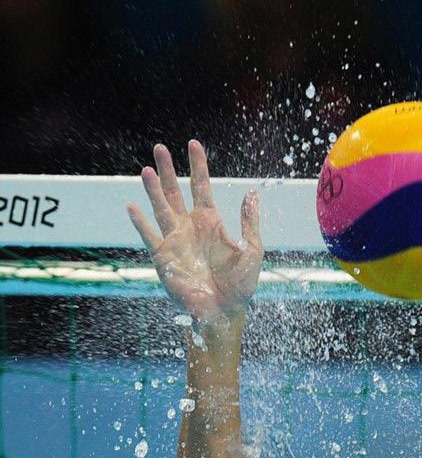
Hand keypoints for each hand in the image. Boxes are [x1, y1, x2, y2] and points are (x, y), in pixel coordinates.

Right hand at [128, 140, 263, 324]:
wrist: (223, 313)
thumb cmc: (240, 286)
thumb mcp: (252, 250)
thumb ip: (250, 222)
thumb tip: (253, 192)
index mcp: (210, 222)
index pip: (201, 186)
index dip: (198, 165)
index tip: (194, 144)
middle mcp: (189, 227)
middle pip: (175, 191)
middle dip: (168, 169)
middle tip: (159, 147)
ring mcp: (175, 241)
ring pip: (160, 208)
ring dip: (153, 189)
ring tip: (147, 169)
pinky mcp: (164, 258)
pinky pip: (149, 236)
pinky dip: (140, 222)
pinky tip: (132, 206)